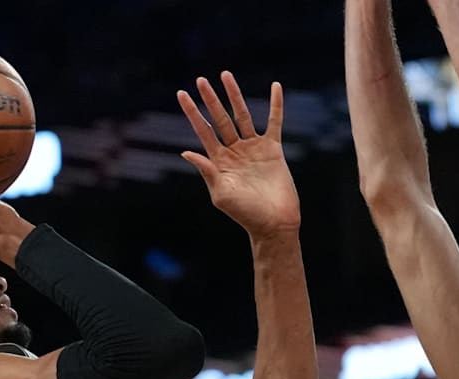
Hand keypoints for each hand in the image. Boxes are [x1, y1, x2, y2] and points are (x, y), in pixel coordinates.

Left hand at [178, 72, 300, 238]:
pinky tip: (276, 86)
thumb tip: (185, 152)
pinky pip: (275, 122)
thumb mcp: (221, 194)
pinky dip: (276, 104)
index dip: (192, 113)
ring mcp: (254, 148)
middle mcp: (234, 151)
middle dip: (210, 99)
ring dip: (234, 96)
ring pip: (243, 115)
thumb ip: (206, 171)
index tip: (182, 94)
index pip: (203, 131)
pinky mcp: (273, 149)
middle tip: (201, 80)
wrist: (274, 223)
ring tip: (226, 75)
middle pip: (220, 119)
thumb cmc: (245, 214)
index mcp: (219, 161)